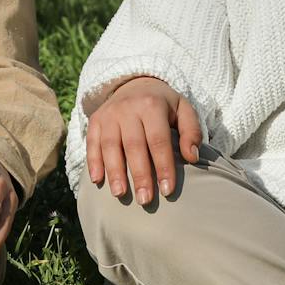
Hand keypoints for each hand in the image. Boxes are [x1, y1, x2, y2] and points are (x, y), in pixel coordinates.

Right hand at [85, 75, 202, 204]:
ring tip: (120, 194)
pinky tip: (96, 180)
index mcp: (152, 105)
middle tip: (145, 200)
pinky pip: (92, 142)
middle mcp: (128, 108)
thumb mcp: (183, 110)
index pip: (158, 140)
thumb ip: (191, 132)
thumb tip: (192, 157)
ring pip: (110, 146)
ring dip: (114, 172)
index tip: (167, 190)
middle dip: (139, 175)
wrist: (135, 84)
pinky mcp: (95, 120)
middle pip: (133, 146)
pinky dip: (93, 161)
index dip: (163, 166)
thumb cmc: (163, 104)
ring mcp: (109, 114)